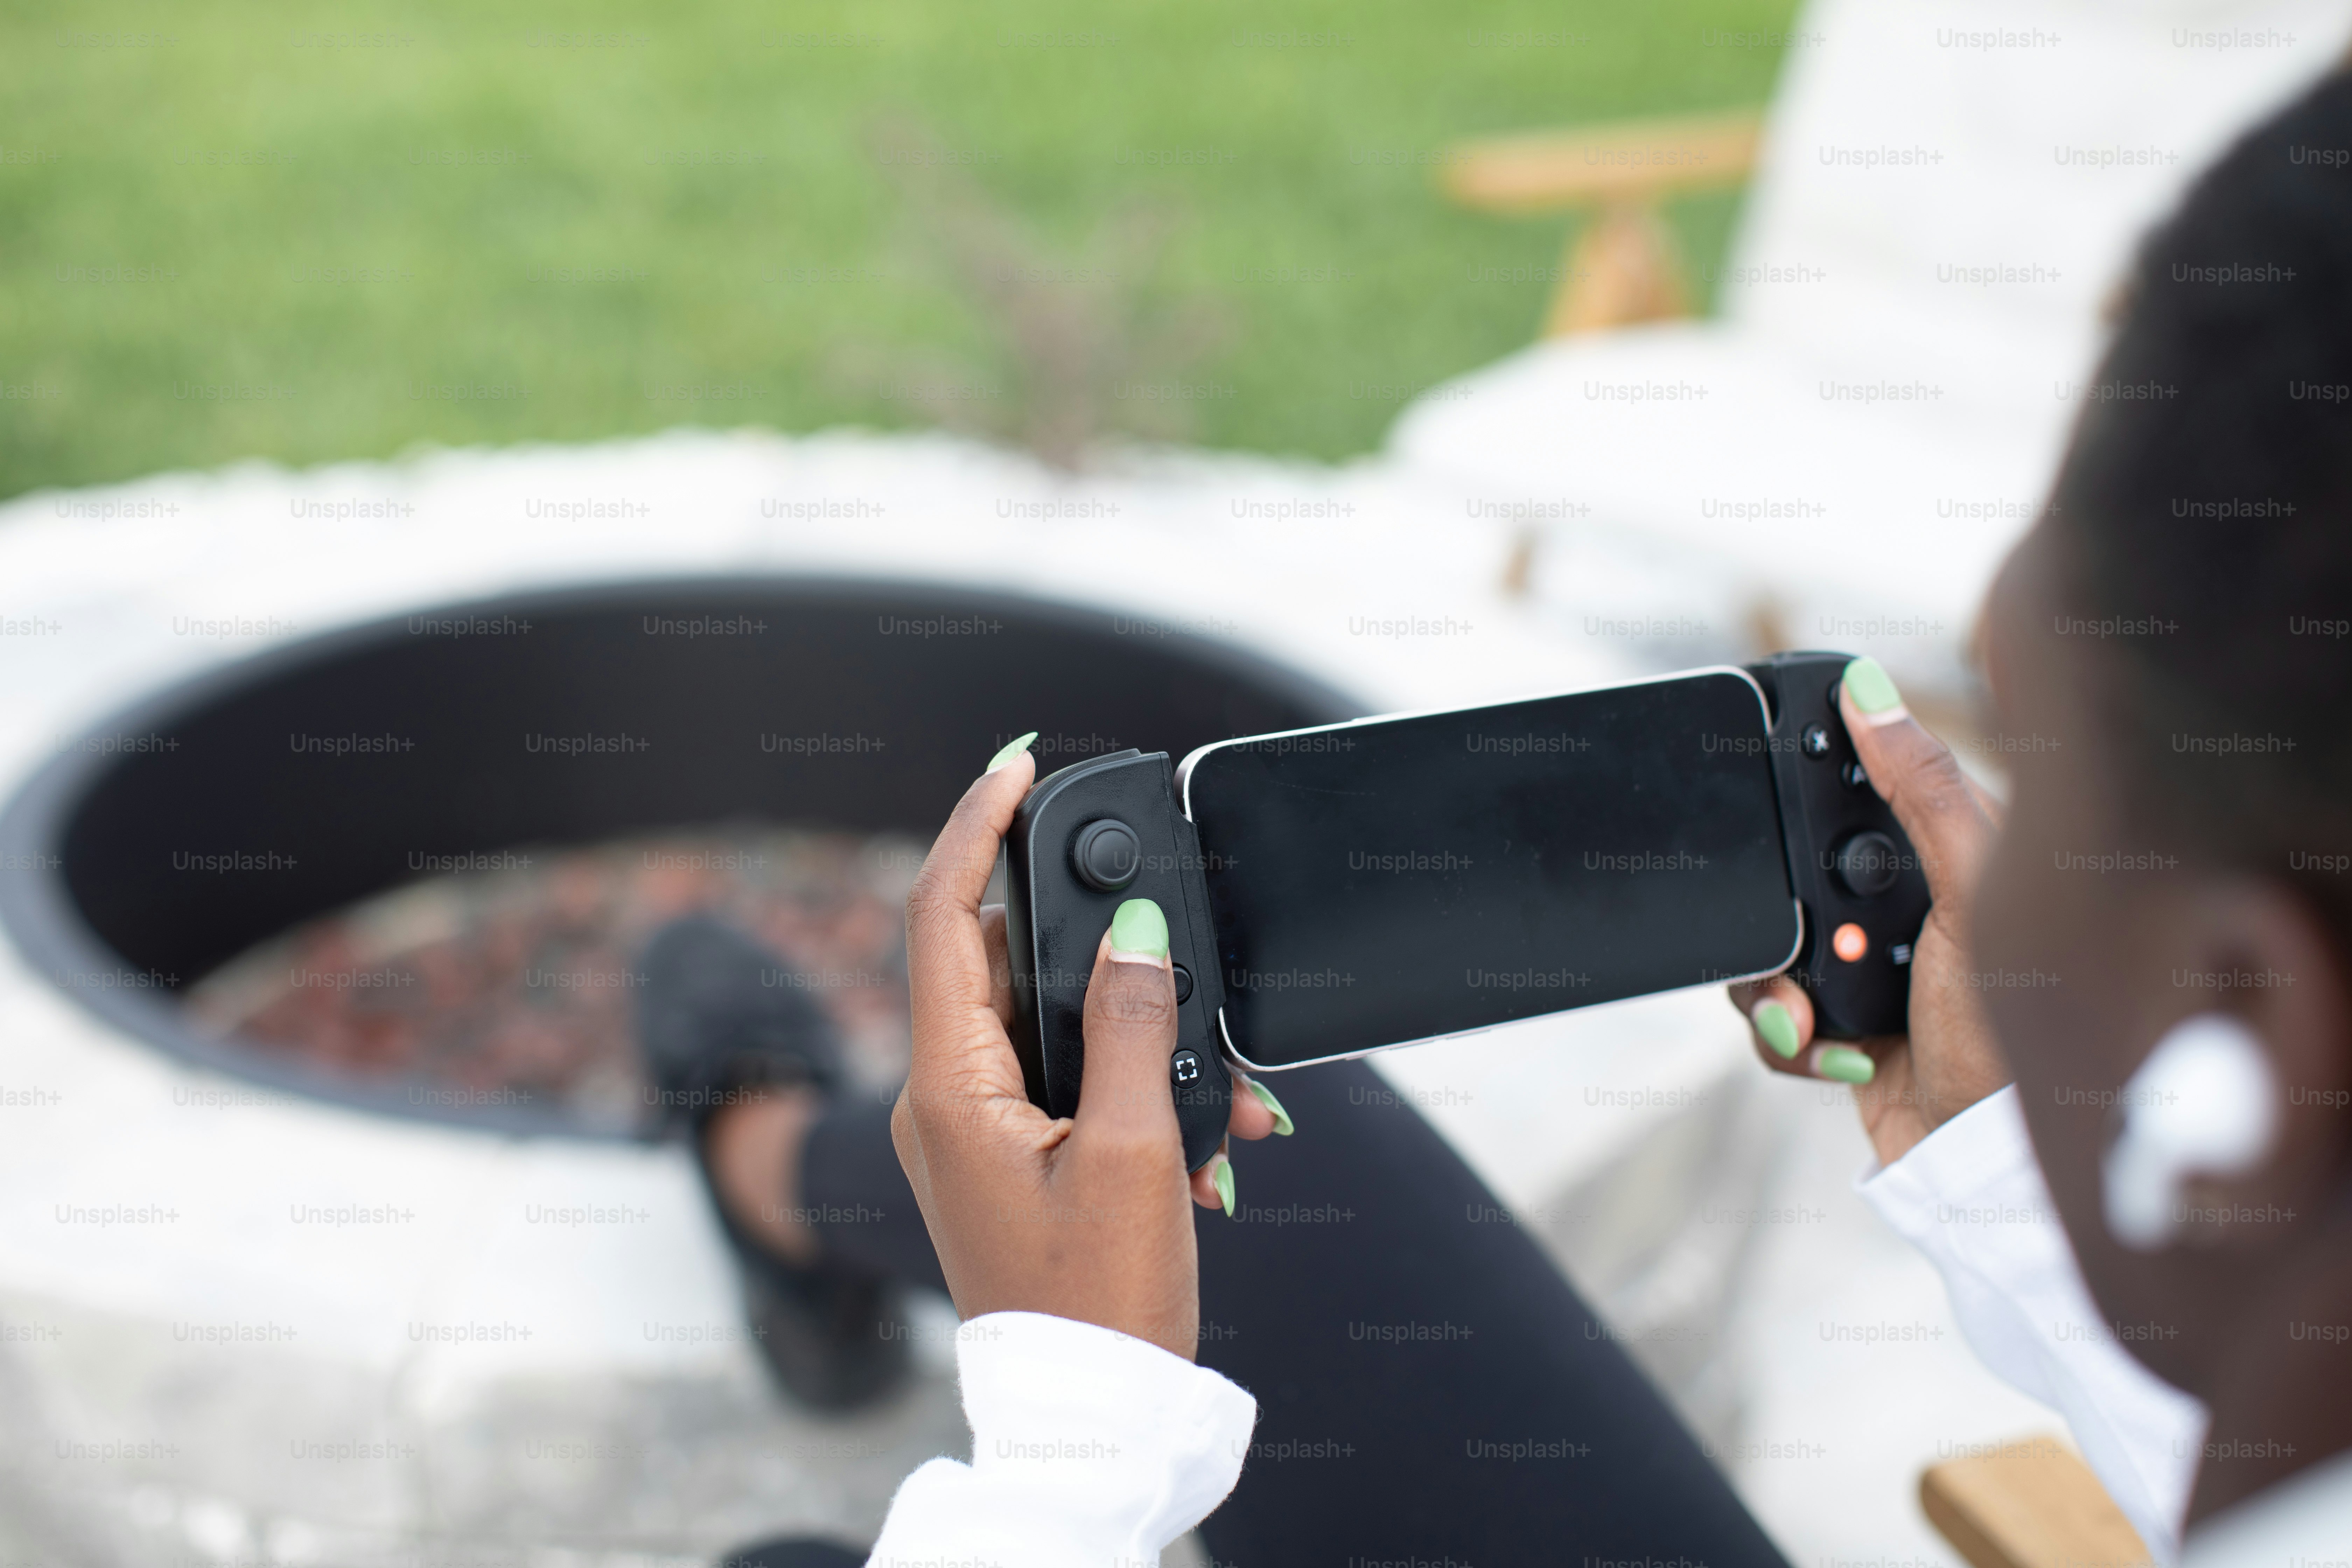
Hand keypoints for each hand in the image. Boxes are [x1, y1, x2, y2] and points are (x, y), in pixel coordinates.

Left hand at [892, 747, 1279, 1358]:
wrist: (1091, 1418)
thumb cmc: (1102, 1301)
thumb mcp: (1133, 1153)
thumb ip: (1128, 1025)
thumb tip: (1135, 928)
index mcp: (949, 1088)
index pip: (938, 915)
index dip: (973, 827)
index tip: (1015, 763)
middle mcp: (946, 1098)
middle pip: (1002, 960)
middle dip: (1097, 948)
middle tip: (1168, 934)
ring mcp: (977, 1127)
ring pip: (1050, 1021)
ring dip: (1135, 1032)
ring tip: (1214, 1092)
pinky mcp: (1013, 1153)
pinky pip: (1068, 1077)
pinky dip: (1134, 1082)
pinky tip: (1203, 1127)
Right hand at [1730, 660, 2013, 1165]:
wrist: (1990, 1163)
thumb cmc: (2014, 1030)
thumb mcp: (1970, 893)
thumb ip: (1923, 792)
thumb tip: (1870, 691)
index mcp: (1947, 854)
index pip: (1857, 785)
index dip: (1807, 774)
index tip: (1763, 762)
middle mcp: (1907, 905)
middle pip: (1793, 870)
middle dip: (1783, 919)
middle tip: (1813, 949)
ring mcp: (1872, 968)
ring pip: (1770, 948)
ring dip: (1779, 991)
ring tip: (1816, 1021)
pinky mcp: (1845, 1029)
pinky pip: (1774, 1017)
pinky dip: (1794, 1042)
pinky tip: (1842, 1056)